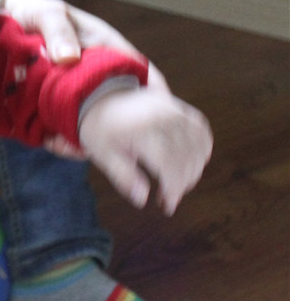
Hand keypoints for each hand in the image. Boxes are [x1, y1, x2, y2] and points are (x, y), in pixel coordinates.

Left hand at [0, 0, 180, 157]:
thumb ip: (59, 31)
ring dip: (90, 141)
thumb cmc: (36, 12)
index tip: (158, 128)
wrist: (9, 17)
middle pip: (128, 113)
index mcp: (113, 52)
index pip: (147, 79)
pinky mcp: (63, 104)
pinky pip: (73, 127)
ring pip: (101, 126)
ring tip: (68, 147)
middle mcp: (105, 77)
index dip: (159, 105)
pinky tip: (52, 142)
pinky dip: (66, 138)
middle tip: (99, 147)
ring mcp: (85, 93)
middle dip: (123, 136)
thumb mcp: (48, 14)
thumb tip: (69, 58)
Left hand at [78, 80, 211, 214]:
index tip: (168, 204)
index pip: (168, 163)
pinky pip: (201, 130)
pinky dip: (202, 148)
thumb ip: (123, 176)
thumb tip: (142, 200)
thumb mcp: (103, 154)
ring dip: (194, 169)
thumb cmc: (100, 129)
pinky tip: (193, 163)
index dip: (173, 187)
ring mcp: (172, 108)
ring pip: (198, 145)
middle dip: (183, 183)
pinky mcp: (179, 106)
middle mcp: (161, 116)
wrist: (98, 95)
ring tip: (177, 183)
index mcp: (140, 128)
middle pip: (186, 157)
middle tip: (169, 198)